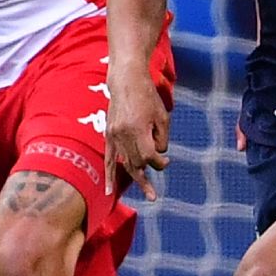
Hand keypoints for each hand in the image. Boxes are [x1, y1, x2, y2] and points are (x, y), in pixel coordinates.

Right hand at [103, 62, 169, 200]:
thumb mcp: (162, 116)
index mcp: (137, 128)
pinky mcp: (108, 134)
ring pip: (126, 163)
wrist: (126, 80)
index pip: (149, 156)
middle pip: (137, 162)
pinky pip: (108, 159)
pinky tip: (109, 191)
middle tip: (160, 176)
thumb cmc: (148, 96)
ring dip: (138, 177)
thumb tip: (157, 155)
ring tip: (150, 194)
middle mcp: (123, 134)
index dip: (160, 163)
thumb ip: (162, 139)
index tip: (167, 161)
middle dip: (150, 169)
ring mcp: (113, 135)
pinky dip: (109, 176)